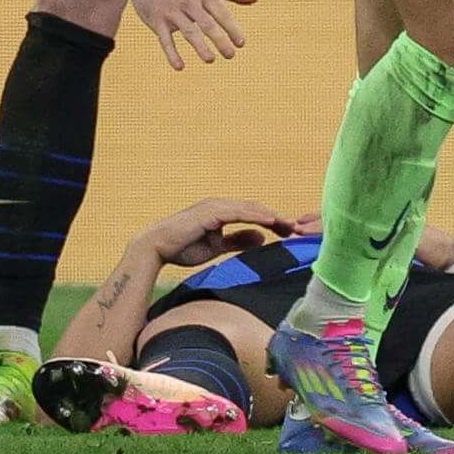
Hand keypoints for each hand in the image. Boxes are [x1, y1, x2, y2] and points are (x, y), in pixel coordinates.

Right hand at [114, 0, 258, 70]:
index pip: (221, 13)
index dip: (232, 28)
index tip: (241, 43)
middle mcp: (188, 2)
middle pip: (207, 24)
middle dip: (219, 40)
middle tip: (230, 55)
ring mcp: (171, 11)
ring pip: (188, 31)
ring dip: (200, 47)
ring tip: (210, 59)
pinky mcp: (155, 20)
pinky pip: (164, 39)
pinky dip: (171, 53)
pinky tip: (180, 67)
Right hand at [137, 197, 295, 267]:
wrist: (157, 247)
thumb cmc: (183, 247)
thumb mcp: (217, 247)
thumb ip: (238, 241)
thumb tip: (262, 237)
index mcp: (220, 212)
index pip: (252, 214)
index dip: (271, 222)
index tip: (288, 232)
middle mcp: (219, 206)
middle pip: (254, 209)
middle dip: (276, 218)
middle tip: (296, 229)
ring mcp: (215, 207)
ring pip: (250, 208)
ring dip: (271, 216)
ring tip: (289, 225)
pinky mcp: (211, 212)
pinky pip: (239, 213)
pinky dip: (256, 216)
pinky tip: (271, 222)